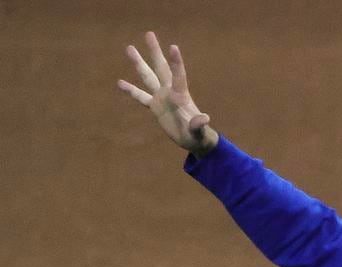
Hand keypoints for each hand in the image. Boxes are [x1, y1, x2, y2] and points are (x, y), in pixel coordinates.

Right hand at [117, 32, 217, 154]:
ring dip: (139, 63)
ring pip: (148, 76)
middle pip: (160, 67)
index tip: (173, 46)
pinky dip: (131, 90)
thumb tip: (205, 118)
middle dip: (155, 51)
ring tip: (129, 47)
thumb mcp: (198, 131)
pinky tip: (120, 82)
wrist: (194, 141)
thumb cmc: (199, 136)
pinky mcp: (155, 106)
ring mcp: (161, 97)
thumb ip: (199, 124)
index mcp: (180, 96)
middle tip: (150, 33)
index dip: (176, 62)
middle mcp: (170, 92)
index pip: (178, 75)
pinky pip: (141, 96)